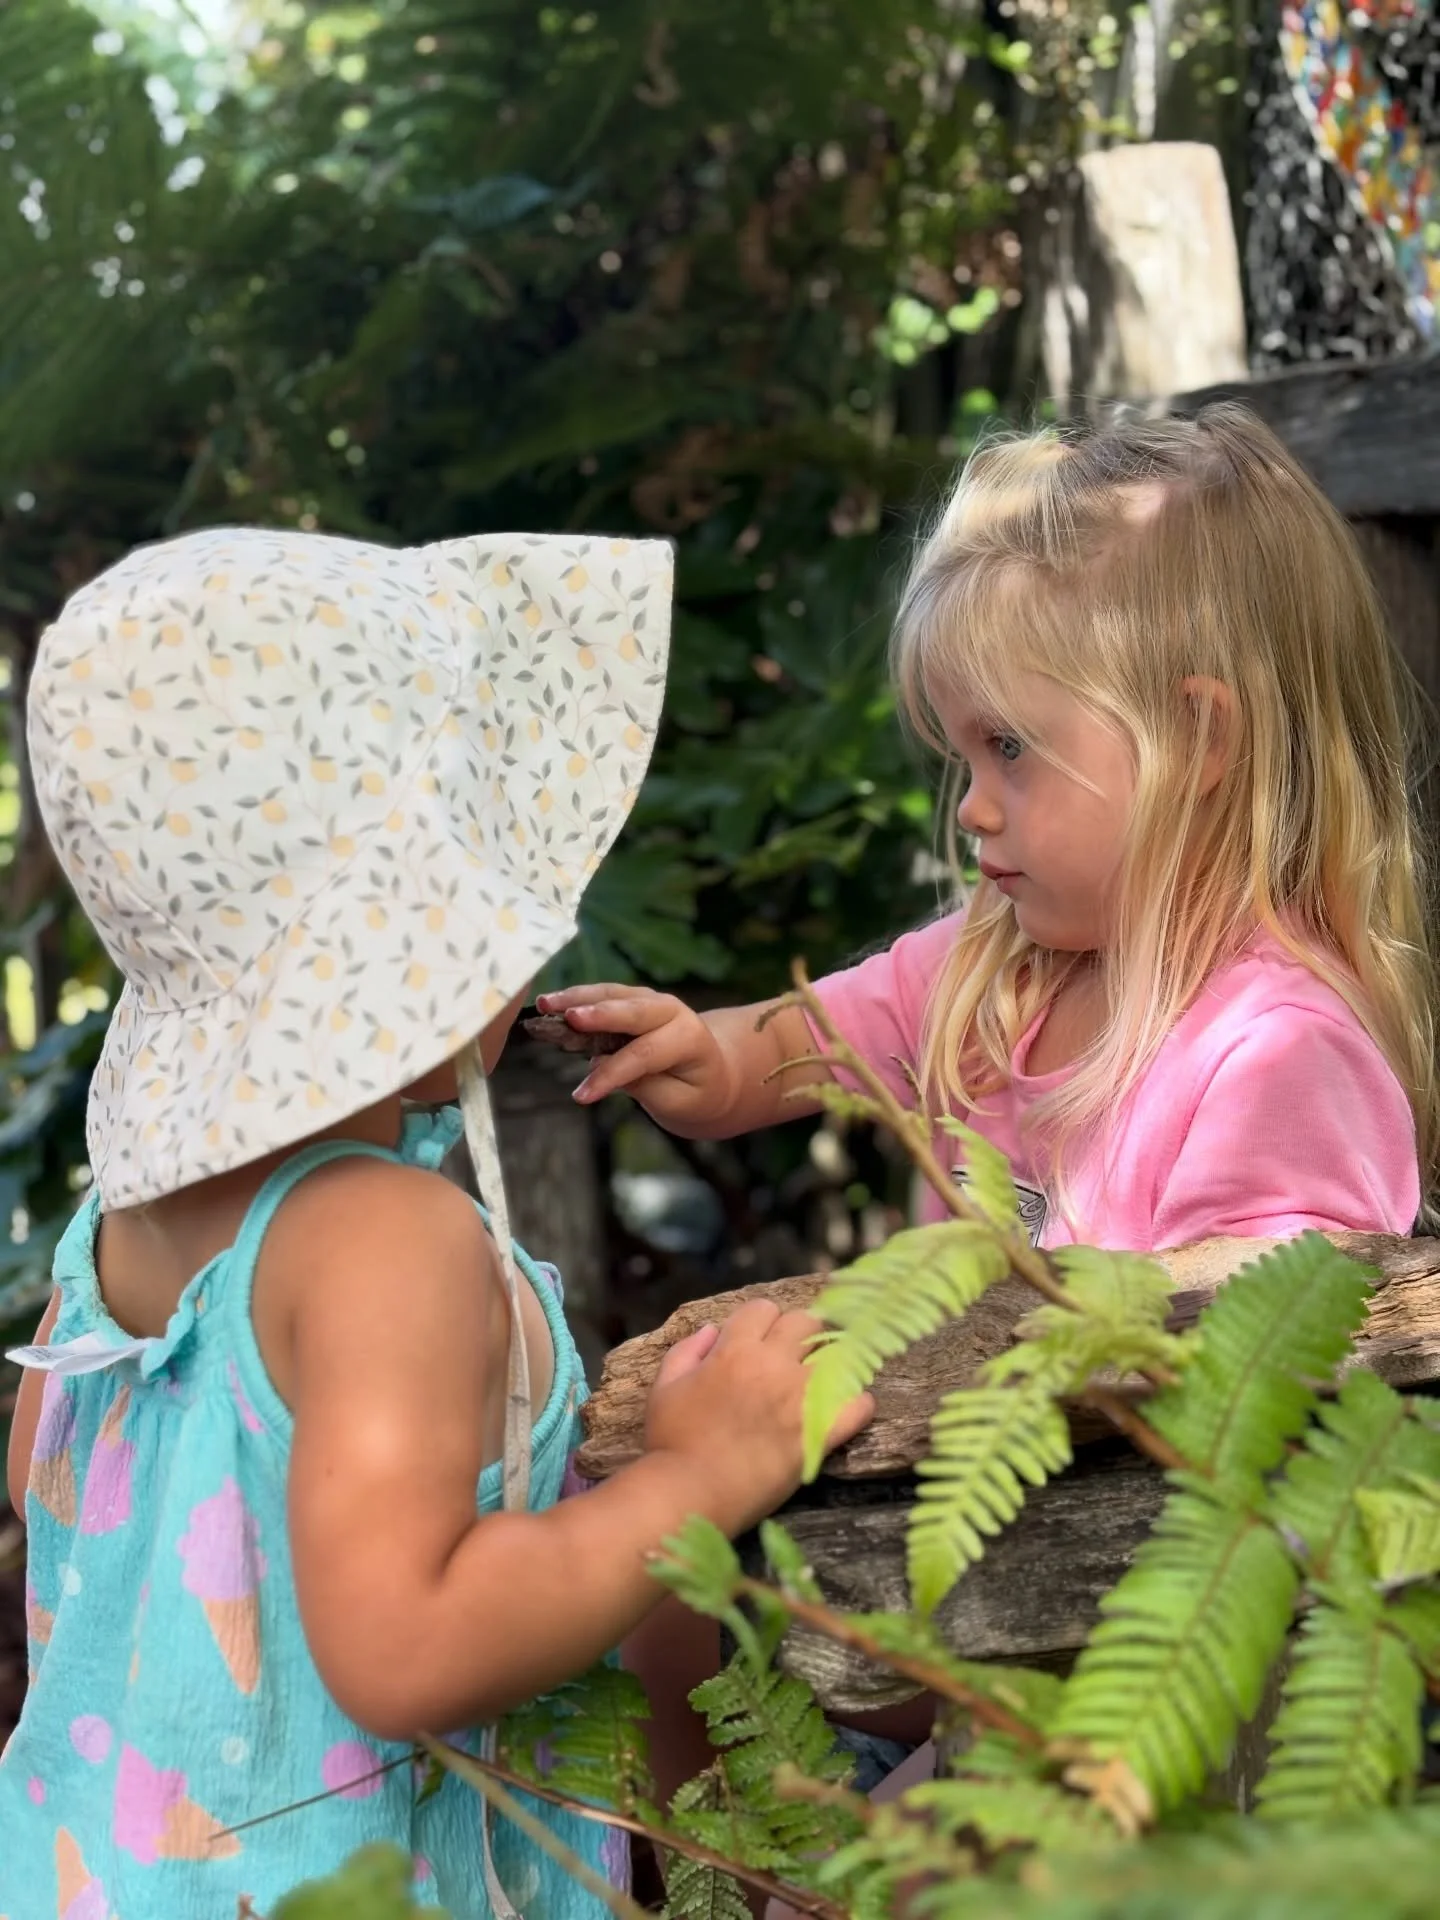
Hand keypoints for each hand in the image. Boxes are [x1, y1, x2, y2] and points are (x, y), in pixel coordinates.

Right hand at [534, 984, 739, 1130]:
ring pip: (612, 994)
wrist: (714, 1071)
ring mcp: (651, 1000)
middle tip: (568, 1018)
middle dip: (599, 1014)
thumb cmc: (695, 1092)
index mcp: (689, 1039)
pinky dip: (577, 997)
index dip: (611, 1074)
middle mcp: (672, 1011)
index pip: (644, 1055)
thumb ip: (643, 1085)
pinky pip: (603, 994)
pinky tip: (551, 1003)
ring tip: (545, 1005)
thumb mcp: (677, 1102)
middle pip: (632, 1010)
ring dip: (577, 998)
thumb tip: (598, 1065)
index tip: (581, 1096)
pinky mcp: (633, 999)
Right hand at [642, 1301, 873, 1535]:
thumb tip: (711, 1330)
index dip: (760, 1323)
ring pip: (838, 1355)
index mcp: (735, 1350)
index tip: (758, 1343)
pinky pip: (860, 1404)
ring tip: (824, 1381)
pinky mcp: (820, 1431)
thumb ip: (686, 1351)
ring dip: (831, 1363)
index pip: (764, 1308)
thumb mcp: (664, 1387)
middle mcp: (772, 1364)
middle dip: (800, 1335)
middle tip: (794, 1359)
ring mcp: (801, 1397)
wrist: (691, 1491)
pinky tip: (845, 1411)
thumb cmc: (671, 1441)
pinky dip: (858, 1404)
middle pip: (806, 1322)